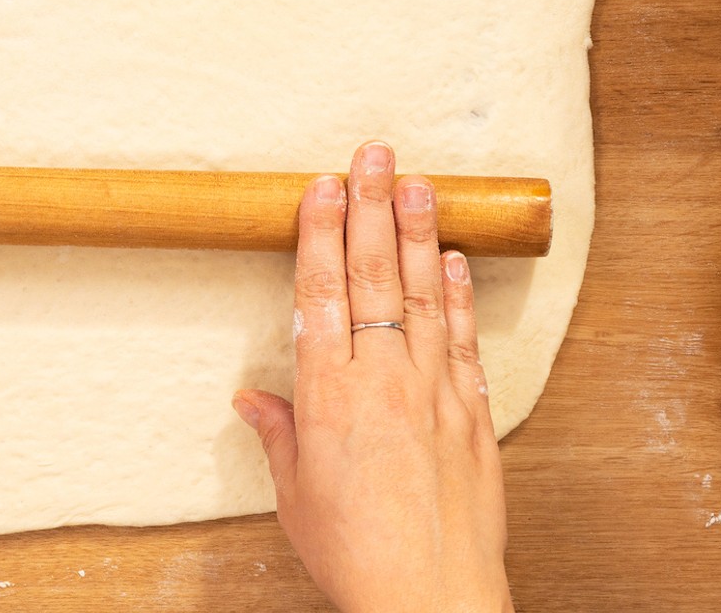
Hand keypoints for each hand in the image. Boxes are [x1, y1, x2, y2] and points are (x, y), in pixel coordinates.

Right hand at [234, 141, 512, 612]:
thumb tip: (250, 398)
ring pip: (423, 295)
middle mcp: (382, 381)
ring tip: (415, 180)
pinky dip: (459, 295)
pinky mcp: (470, 413)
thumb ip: (278, 434)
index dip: (321, 234)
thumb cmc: (356, 553)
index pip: (321, 292)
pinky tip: (453, 257)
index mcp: (329, 396)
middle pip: (374, 276)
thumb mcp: (295, 495)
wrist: (432, 600)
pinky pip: (463, 340)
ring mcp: (433, 392)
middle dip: (369, 208)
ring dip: (417, 232)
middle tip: (372, 153)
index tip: (320, 187)